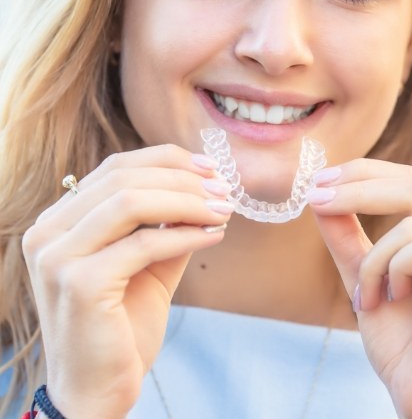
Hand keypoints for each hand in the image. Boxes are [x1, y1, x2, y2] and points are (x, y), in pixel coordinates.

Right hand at [23, 145, 232, 418]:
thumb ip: (166, 223)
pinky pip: (145, 243)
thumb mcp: (147, 263)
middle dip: (183, 179)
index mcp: (58, 221)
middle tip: (224, 189)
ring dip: (188, 201)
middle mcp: (47, 232)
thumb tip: (207, 186)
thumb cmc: (121, 327)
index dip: (166, 160)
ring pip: (131, 202)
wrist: (97, 392)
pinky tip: (214, 235)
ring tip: (223, 209)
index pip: (115, 168)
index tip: (210, 167)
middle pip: (123, 178)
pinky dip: (186, 234)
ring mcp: (57, 257)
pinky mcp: (79, 283)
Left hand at [309, 159, 411, 418]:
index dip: (363, 172)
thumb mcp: (363, 273)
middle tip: (316, 199)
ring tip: (368, 296)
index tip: (319, 180)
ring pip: (411, 221)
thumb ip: (346, 234)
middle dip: (355, 188)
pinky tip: (393, 299)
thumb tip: (320, 191)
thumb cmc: (399, 338)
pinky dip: (392, 270)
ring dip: (373, 259)